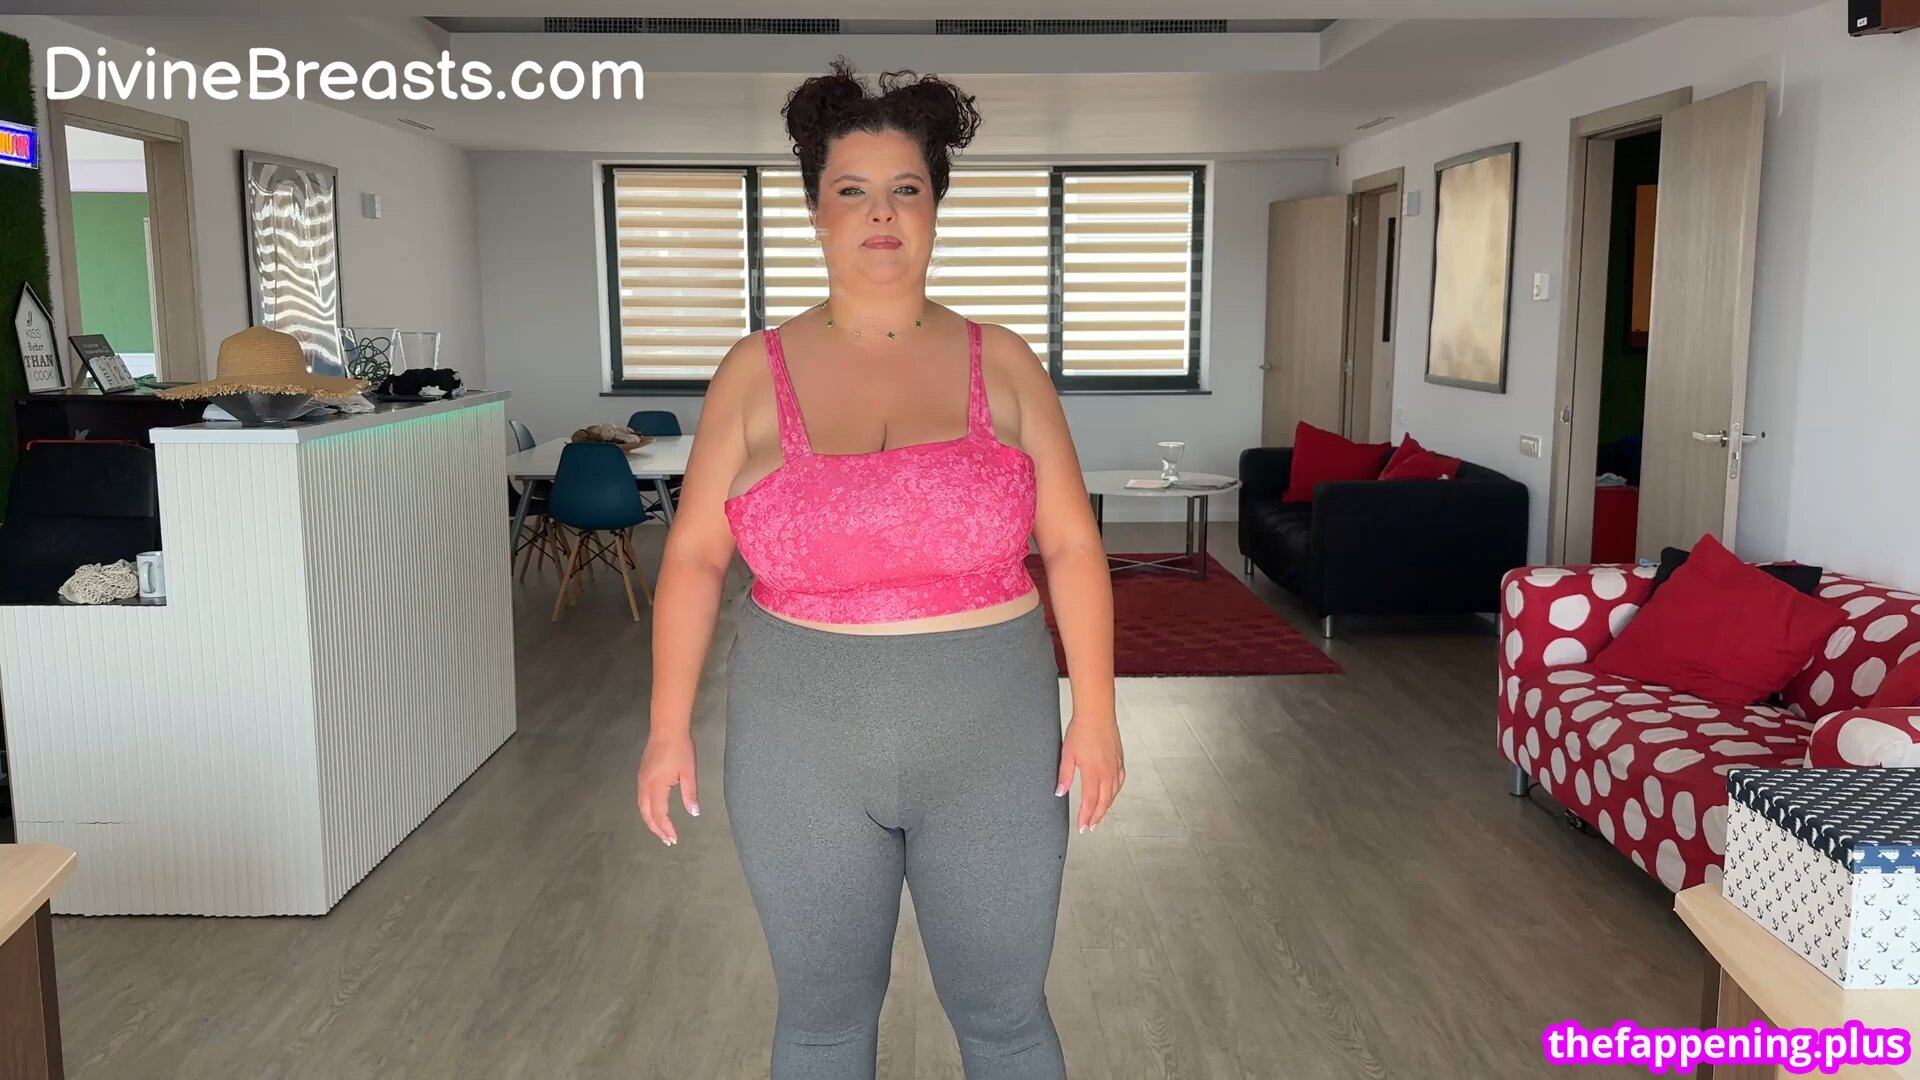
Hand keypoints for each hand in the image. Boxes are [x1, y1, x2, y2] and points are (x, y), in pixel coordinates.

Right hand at [637, 731, 698, 845]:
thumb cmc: (680, 749)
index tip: (674, 839)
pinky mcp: (642, 774)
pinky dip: (647, 810)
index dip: (666, 829)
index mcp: (656, 787)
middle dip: (656, 829)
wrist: (667, 728)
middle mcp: (645, 786)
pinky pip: (641, 798)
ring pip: (642, 807)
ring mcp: (641, 780)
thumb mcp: (689, 772)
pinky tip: (655, 811)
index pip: (659, 814)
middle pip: (646, 814)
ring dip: (651, 821)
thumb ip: (690, 794)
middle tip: (667, 840)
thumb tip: (694, 813)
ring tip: (661, 830)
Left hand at [1056, 714, 1123, 833]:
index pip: (1090, 801)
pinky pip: (1119, 782)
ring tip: (1099, 816)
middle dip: (1096, 816)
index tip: (1082, 827)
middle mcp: (1107, 773)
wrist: (1097, 714)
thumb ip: (1064, 776)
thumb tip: (1059, 793)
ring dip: (1106, 807)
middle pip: (1104, 802)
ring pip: (1113, 793)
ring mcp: (1115, 767)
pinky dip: (1115, 792)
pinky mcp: (1119, 760)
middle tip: (1090, 827)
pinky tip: (1112, 794)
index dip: (1086, 817)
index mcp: (1093, 773)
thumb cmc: (1081, 731)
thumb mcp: (1067, 754)